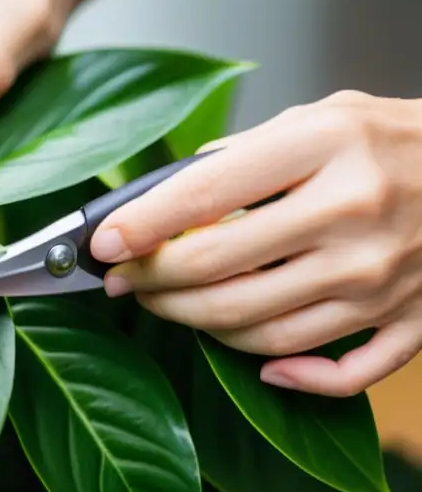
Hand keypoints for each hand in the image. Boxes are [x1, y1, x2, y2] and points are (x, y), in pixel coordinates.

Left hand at [89, 90, 421, 396]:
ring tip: (166, 305)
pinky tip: (248, 358)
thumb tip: (158, 201)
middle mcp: (352, 217)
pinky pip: (333, 373)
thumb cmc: (389, 139)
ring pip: (255, 328)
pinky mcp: (410, 323)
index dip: (138, 226)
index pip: (202, 195)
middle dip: (150, 281)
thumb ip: (238, 157)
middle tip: (123, 279)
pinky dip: (280, 374)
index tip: (101, 243)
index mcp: (324, 149)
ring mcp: (382, 278)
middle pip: (215, 270)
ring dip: (192, 323)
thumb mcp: (314, 118)